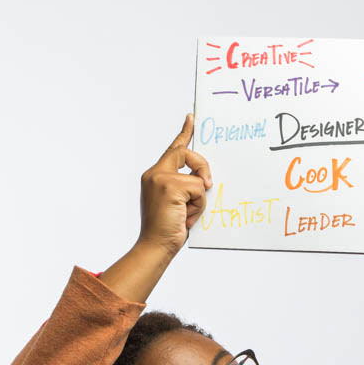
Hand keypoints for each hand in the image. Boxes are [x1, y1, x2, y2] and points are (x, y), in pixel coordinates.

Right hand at [137, 114, 212, 256]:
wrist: (155, 246)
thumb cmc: (168, 229)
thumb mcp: (178, 203)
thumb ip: (186, 187)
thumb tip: (204, 181)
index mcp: (155, 176)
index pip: (173, 149)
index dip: (184, 133)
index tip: (192, 118)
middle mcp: (154, 174)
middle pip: (185, 152)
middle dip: (202, 166)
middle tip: (208, 184)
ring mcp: (159, 178)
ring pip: (196, 178)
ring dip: (199, 200)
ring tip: (186, 215)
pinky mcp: (168, 186)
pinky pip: (198, 189)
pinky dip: (198, 206)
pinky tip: (185, 218)